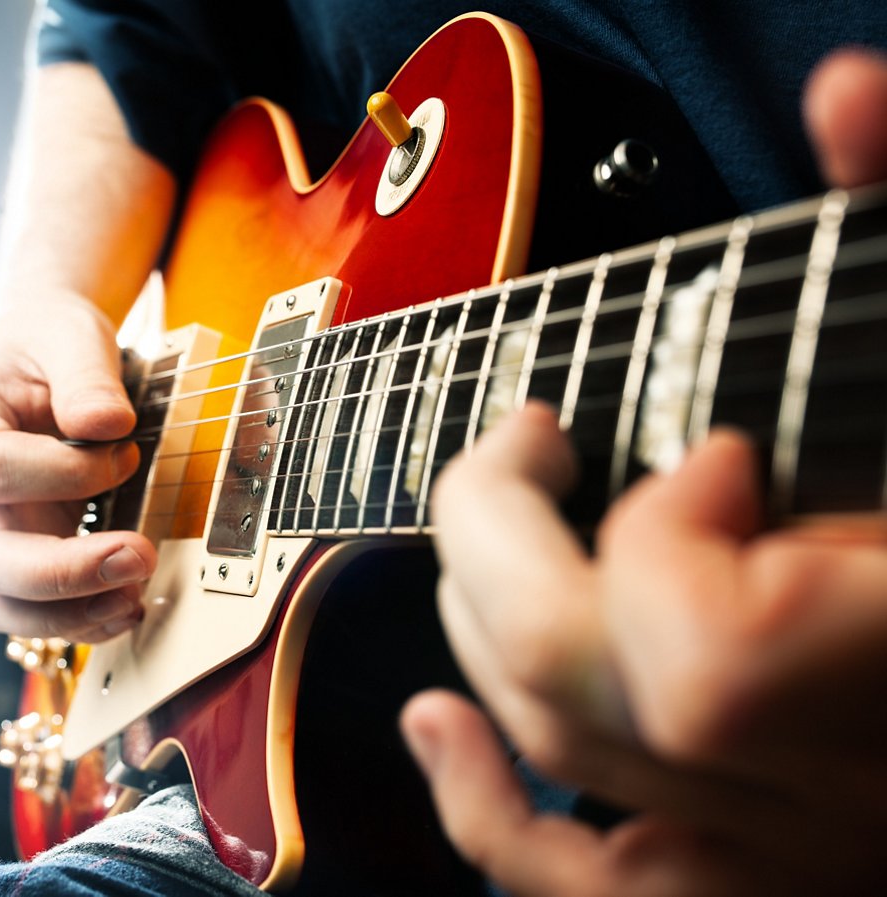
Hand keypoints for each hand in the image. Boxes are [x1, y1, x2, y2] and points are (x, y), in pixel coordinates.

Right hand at [0, 292, 155, 641]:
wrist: (42, 361)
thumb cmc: (47, 345)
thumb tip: (107, 424)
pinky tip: (125, 606)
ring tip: (134, 598)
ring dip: (67, 614)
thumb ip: (85, 373)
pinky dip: (75, 621)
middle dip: (62, 572)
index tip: (124, 451)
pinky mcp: (11, 559)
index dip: (63, 472)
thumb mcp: (68, 334)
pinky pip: (25, 612)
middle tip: (138, 557)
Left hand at [401, 47, 886, 894]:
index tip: (704, 454)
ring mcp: (795, 839)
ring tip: (484, 522)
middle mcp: (847, 778)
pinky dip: (484, 814)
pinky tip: (429, 727)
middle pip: (582, 688)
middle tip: (527, 445)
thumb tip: (848, 91)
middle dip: (503, 539)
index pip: (704, 655)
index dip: (664, 543)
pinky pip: (586, 887)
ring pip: (564, 762)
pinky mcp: (757, 863)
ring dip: (476, 625)